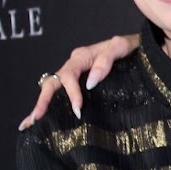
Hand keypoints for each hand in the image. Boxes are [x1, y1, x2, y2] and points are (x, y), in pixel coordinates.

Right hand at [18, 34, 140, 128]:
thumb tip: (90, 83)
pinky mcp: (80, 84)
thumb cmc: (130, 46)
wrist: (139, 48)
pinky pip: (61, 94)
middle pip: (52, 83)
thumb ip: (106, 61)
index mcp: (81, 57)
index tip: (78, 109)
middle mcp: (74, 66)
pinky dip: (50, 105)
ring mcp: (75, 75)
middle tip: (36, 119)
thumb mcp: (120, 47)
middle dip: (43, 101)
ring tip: (30, 123)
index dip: (71, 93)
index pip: (69, 76)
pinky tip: (42, 120)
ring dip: (42, 105)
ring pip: (52, 89)